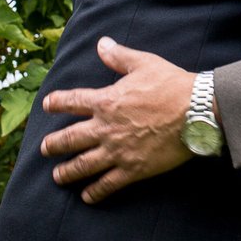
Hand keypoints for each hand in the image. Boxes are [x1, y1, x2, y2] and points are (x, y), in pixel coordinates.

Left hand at [38, 37, 196, 202]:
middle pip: (70, 139)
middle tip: (45, 149)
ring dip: (67, 172)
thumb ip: (119, 56)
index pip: (72, 102)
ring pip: (82, 165)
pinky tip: (88, 196)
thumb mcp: (144, 64)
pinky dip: (95, 192)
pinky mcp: (132, 169)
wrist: (195, 112)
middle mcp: (105, 128)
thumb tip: (102, 43)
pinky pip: (107, 184)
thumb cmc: (172, 85)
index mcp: (106, 101)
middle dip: (54, 145)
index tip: (47, 105)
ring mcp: (117, 151)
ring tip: (58, 177)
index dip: (57, 102)